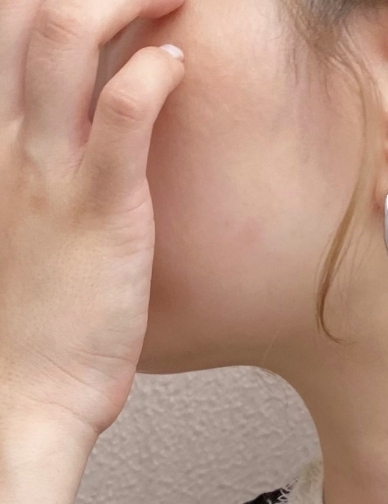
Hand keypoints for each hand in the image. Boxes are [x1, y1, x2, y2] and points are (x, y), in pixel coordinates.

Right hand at [0, 0, 186, 438]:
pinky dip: (153, 73)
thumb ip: (56, 175)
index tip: (117, 1)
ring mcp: (50, 171)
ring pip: (65, 36)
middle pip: (29, 8)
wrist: (30, 391)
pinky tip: (180, 64)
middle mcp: (12, 141)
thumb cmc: (43, 319)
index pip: (10, 27)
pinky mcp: (100, 209)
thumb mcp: (34, 229)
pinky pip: (121, 114)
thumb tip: (98, 144)